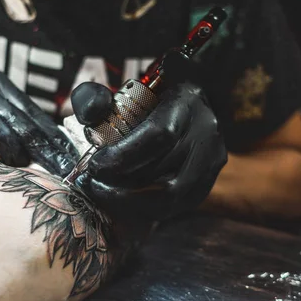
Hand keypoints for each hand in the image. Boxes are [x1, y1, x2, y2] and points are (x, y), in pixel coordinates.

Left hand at [73, 81, 226, 226]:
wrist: (182, 110)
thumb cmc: (148, 100)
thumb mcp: (120, 92)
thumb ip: (97, 100)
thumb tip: (88, 114)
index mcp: (187, 101)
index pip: (158, 135)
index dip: (123, 155)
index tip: (95, 165)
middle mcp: (206, 131)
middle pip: (163, 171)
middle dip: (120, 184)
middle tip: (92, 184)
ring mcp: (212, 160)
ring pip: (171, 196)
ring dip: (131, 201)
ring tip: (104, 193)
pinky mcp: (207, 183)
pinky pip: (175, 206)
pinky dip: (145, 208)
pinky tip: (123, 200)